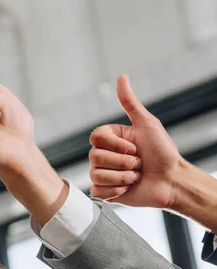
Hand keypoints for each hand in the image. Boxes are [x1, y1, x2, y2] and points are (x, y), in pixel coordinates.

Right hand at [89, 75, 182, 208]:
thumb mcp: (148, 124)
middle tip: (139, 163)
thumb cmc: (163, 153)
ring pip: (96, 174)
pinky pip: (97, 191)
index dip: (115, 145)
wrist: (173, 182)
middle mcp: (105, 155)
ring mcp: (104, 174)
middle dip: (122, 162)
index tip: (134, 147)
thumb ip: (130, 102)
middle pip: (95, 157)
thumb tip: (122, 77)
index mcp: (111, 138)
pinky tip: (128, 188)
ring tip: (136, 176)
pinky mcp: (106, 192)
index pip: (95, 138)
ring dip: (122, 177)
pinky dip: (115, 191)